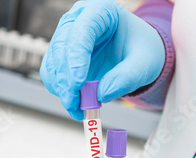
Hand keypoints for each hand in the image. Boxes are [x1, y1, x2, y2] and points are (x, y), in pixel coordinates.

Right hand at [40, 0, 164, 119]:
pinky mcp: (59, 56)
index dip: (76, 59)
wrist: (136, 53)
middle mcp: (77, 21)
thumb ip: (127, 78)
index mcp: (100, 11)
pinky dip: (59, 91)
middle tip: (75, 103)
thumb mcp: (144, 63)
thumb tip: (102, 94)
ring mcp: (65, 38)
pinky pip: (51, 74)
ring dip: (61, 89)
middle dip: (65, 80)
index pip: (81, 32)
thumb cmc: (141, 49)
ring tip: (78, 107)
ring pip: (52, 64)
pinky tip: (74, 102)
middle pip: (61, 48)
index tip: (78, 84)